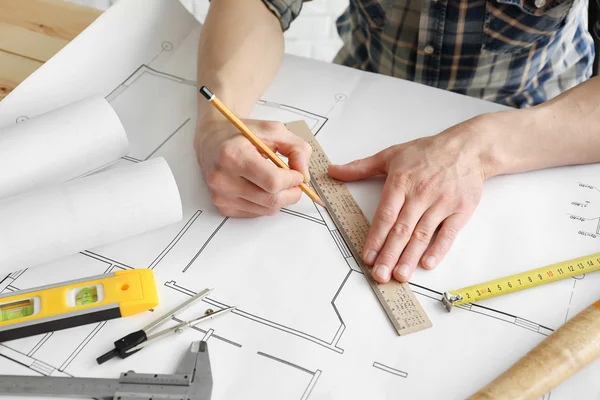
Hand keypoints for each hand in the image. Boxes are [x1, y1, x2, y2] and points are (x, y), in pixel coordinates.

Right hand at [195, 118, 311, 216]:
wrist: (212, 140)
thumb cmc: (242, 134)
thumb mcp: (274, 130)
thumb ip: (297, 149)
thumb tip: (305, 176)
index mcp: (233, 155)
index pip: (273, 182)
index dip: (292, 180)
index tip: (298, 174)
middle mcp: (222, 178)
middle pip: (271, 200)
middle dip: (291, 193)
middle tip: (296, 182)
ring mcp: (220, 195)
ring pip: (266, 210)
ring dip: (280, 199)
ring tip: (278, 181)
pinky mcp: (222, 207)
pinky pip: (256, 213)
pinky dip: (266, 204)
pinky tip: (261, 187)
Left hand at [329, 118, 486, 282]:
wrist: (467, 147)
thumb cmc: (427, 152)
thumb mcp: (391, 155)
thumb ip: (361, 167)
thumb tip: (334, 171)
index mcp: (401, 181)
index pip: (386, 214)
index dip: (376, 237)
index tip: (368, 256)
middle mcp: (421, 193)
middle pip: (402, 229)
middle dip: (389, 254)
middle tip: (380, 274)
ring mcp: (442, 202)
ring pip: (422, 234)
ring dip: (410, 257)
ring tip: (400, 275)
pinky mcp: (461, 209)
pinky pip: (448, 233)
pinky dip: (438, 249)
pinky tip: (427, 264)